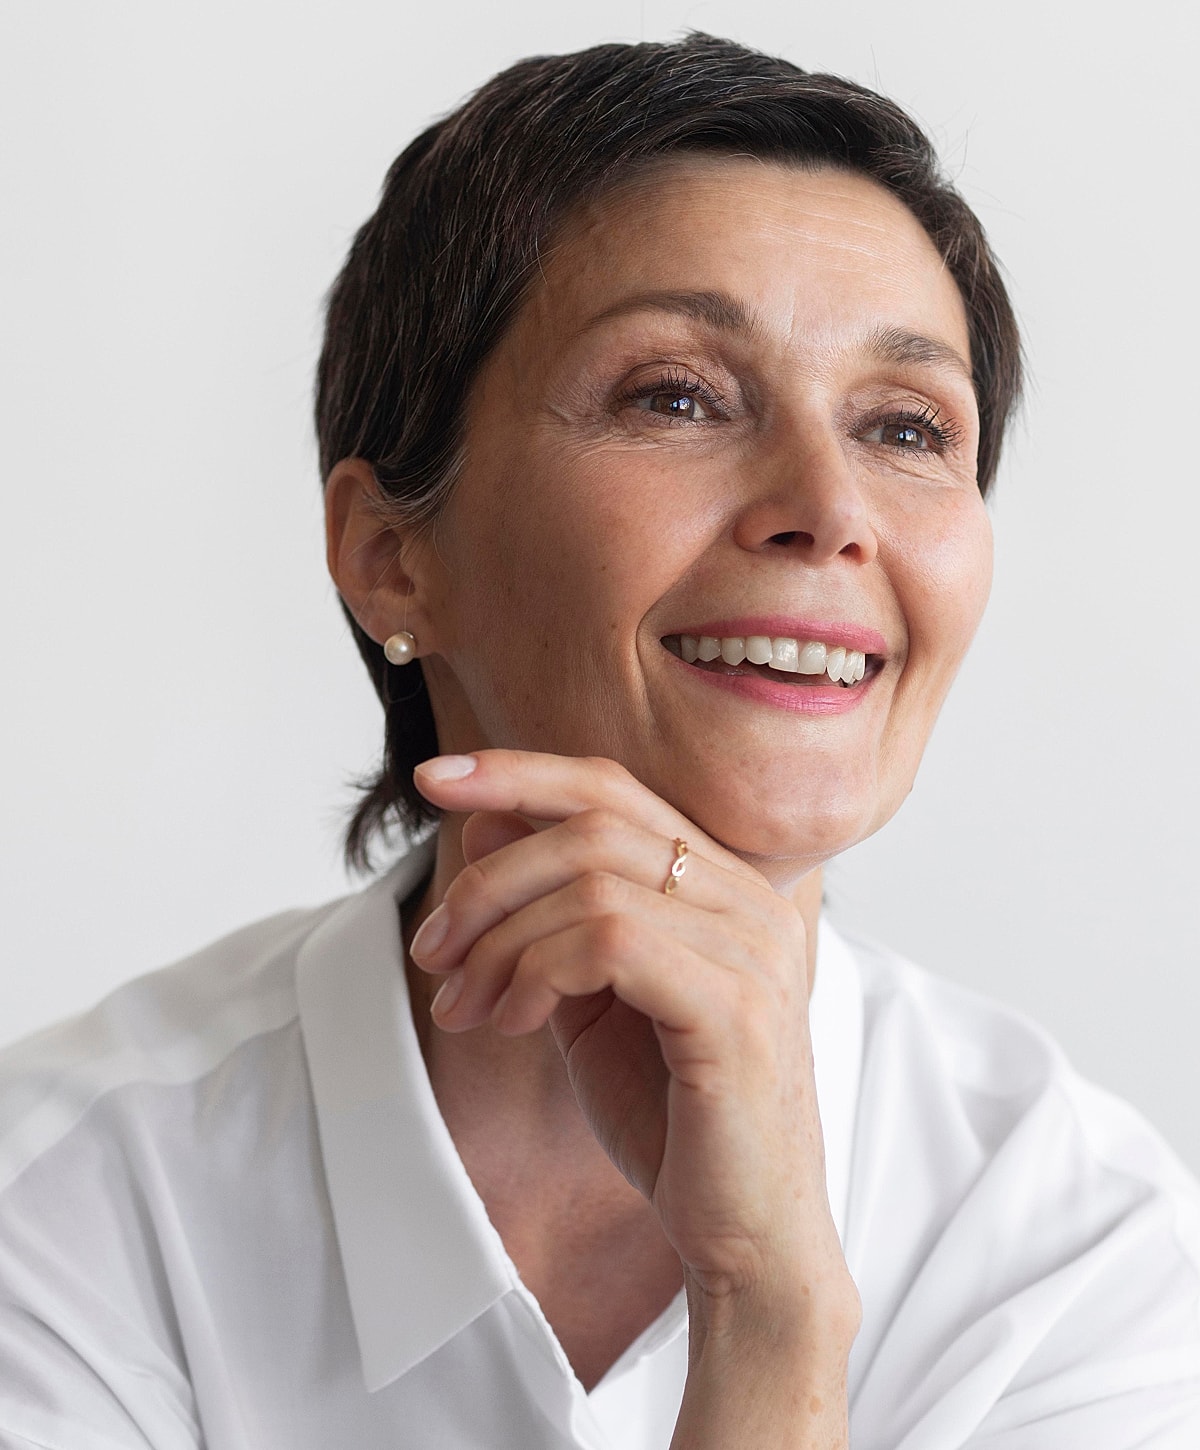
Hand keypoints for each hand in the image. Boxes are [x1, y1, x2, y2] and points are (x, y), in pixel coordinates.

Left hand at [409, 749, 853, 1326]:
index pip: (615, 788)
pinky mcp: (735, 1005)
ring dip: (499, 939)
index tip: (434, 779)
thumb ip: (550, 912)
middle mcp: (748, 899)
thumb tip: (488, 822)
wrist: (746, 1234)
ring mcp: (751, 947)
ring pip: (590, 881)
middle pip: (593, 821)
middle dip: (488, 877)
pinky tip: (509, 1022)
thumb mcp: (589, 998)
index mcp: (723, 885)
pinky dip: (534, 972)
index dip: (519, 771)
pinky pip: (608, 942)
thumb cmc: (672, 1116)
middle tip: (433, 948)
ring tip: (464, 1003)